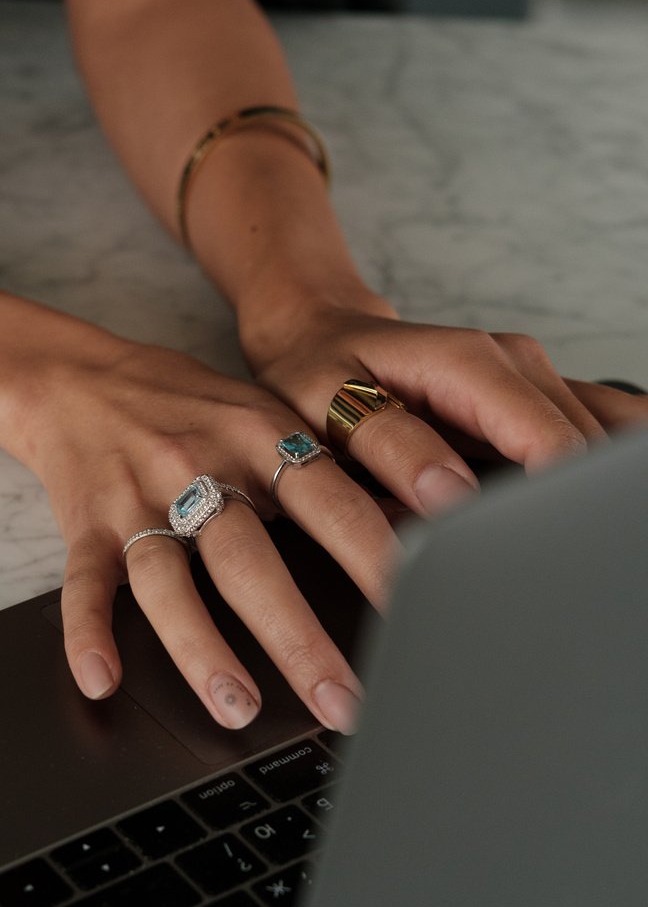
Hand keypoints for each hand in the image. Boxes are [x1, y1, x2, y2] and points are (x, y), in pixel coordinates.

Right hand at [20, 335, 403, 735]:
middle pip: (249, 560)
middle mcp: (196, 468)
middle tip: (342, 701)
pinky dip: (88, 634)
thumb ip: (325, 469)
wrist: (76, 376)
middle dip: (298, 638)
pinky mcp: (86, 526)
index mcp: (256, 435)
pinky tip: (101, 679)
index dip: (375, 555)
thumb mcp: (265, 414)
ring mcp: (136, 500)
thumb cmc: (188, 405)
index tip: (416, 611)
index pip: (328, 502)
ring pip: (167, 583)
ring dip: (202, 651)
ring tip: (239, 709)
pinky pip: (83, 585)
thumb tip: (410, 524)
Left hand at [240, 294, 647, 519]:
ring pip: (591, 446)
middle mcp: (513, 364)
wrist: (316, 341)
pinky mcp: (533, 404)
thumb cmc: (315, 377)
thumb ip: (394, 451)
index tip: (535, 555)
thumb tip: (450, 495)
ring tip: (533, 540)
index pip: (551, 441)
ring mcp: (530, 382)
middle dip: (566, 507)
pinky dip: (575, 477)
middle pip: (583, 449)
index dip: (554, 502)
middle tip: (526, 564)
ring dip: (571, 496)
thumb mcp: (332, 410)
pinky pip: (583, 435)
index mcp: (468, 363)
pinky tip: (558, 507)